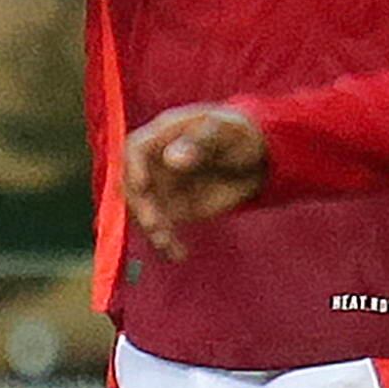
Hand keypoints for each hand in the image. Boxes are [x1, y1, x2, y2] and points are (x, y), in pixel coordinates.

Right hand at [118, 104, 269, 260]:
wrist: (256, 160)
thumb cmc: (239, 136)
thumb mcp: (226, 133)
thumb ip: (200, 141)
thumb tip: (172, 159)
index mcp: (163, 135)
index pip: (134, 150)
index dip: (133, 168)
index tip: (142, 187)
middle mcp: (154, 162)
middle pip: (132, 184)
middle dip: (140, 206)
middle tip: (155, 225)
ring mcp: (161, 187)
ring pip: (143, 210)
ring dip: (151, 229)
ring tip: (168, 245)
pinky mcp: (172, 209)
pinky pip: (162, 228)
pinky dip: (167, 243)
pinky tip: (178, 254)